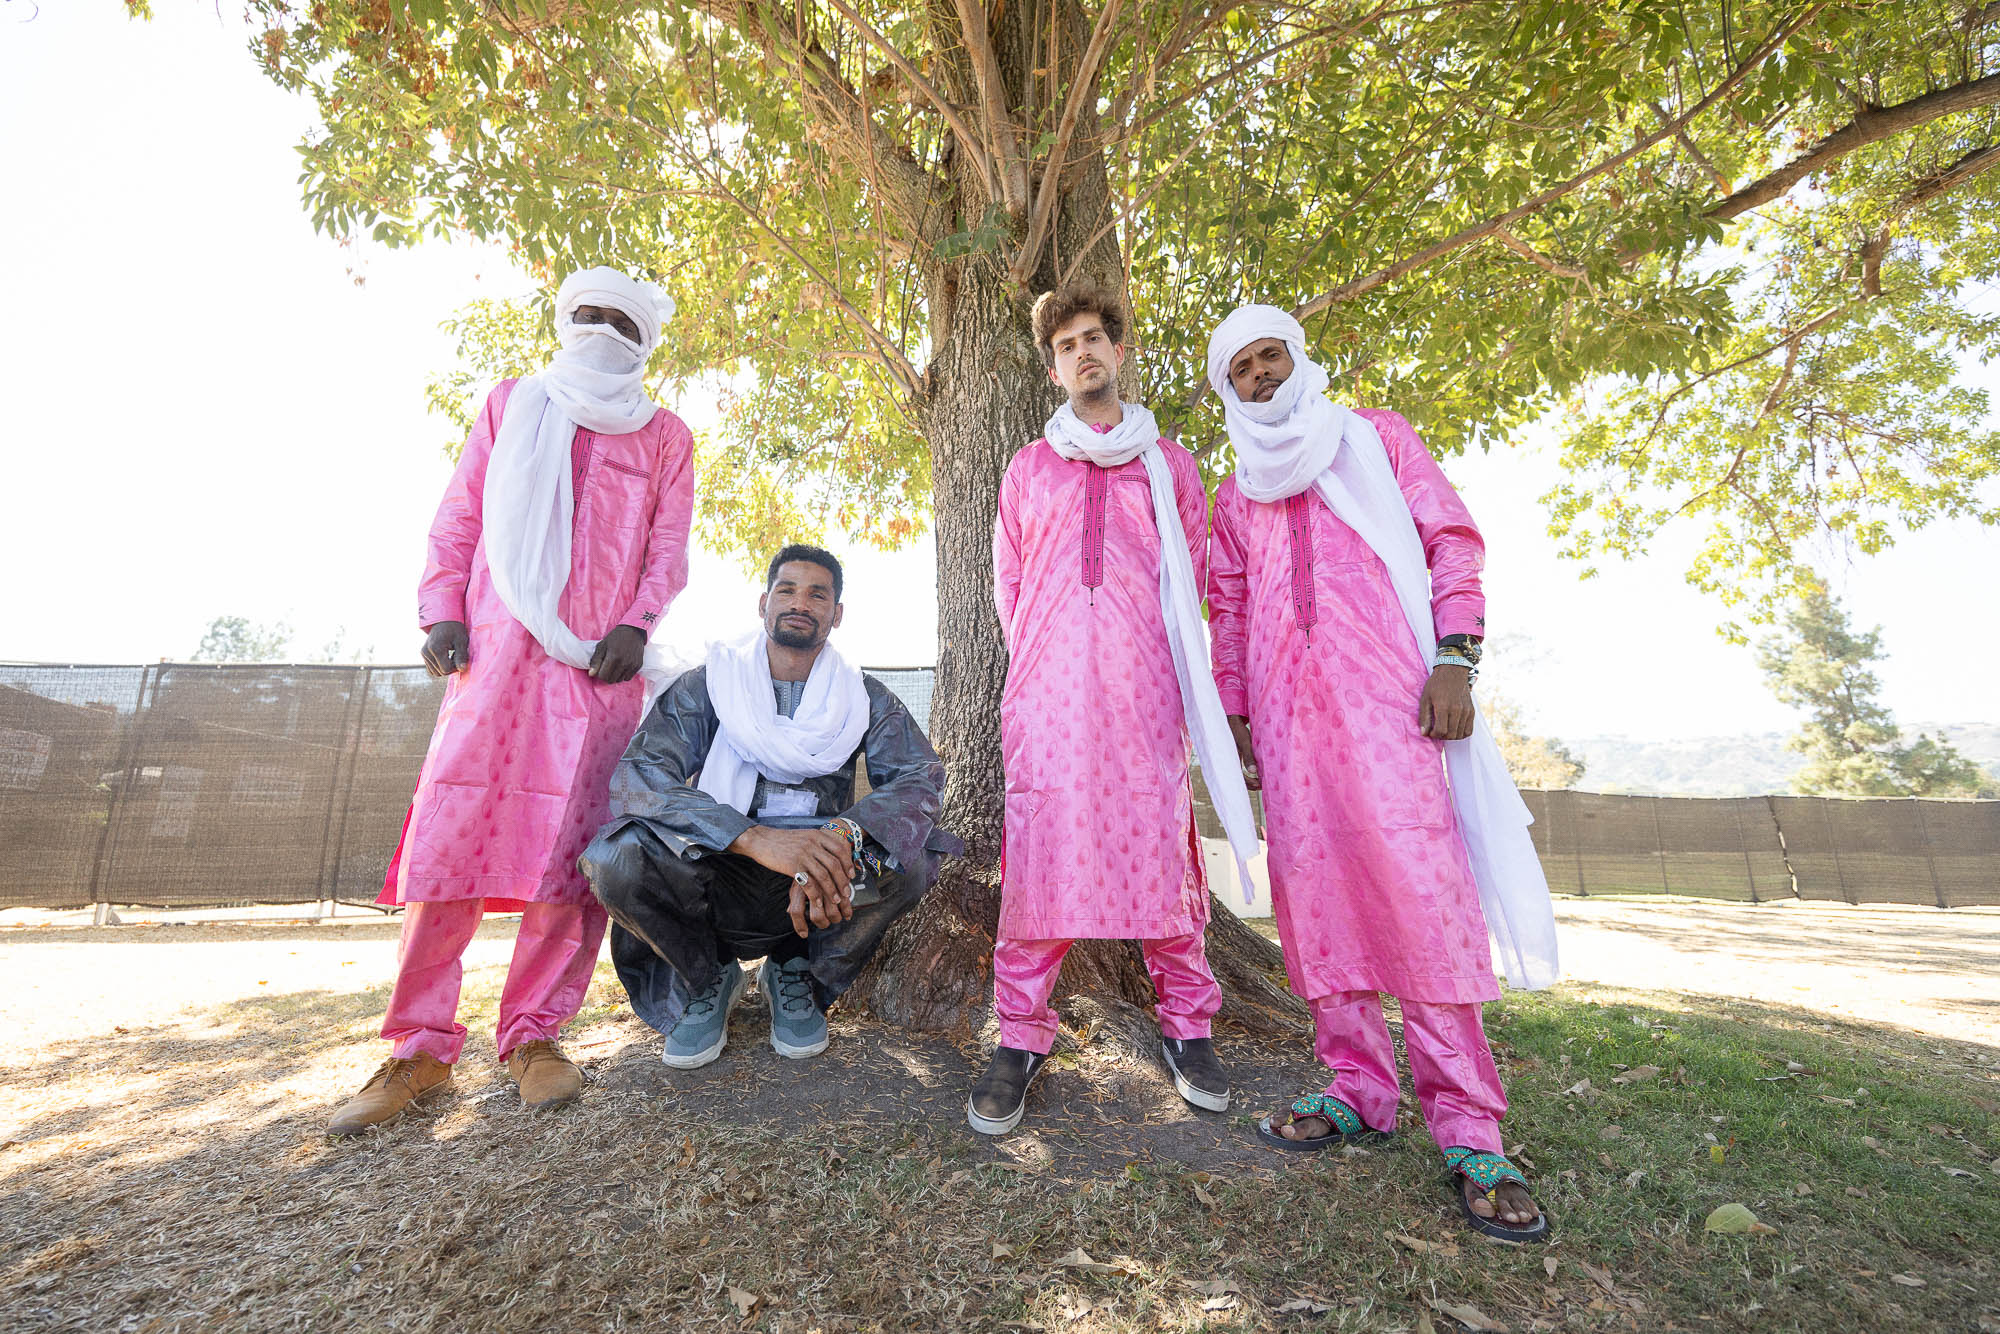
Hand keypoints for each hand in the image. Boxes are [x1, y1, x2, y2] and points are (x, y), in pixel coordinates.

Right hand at [422, 621, 469, 676]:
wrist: (444, 620)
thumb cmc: (455, 629)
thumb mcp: (461, 641)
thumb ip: (462, 656)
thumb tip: (463, 669)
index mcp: (436, 648)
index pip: (446, 670)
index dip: (456, 667)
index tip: (461, 658)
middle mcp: (426, 652)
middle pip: (440, 672)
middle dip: (451, 668)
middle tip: (458, 656)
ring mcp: (423, 654)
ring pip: (435, 672)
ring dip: (445, 668)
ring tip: (452, 656)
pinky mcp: (423, 654)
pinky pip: (432, 669)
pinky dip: (440, 667)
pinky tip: (446, 658)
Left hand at [589, 625, 646, 682]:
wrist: (633, 631)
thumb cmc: (615, 638)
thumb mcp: (602, 646)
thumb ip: (595, 661)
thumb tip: (591, 674)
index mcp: (613, 657)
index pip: (603, 676)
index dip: (599, 673)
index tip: (601, 666)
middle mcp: (624, 663)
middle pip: (611, 680)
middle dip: (606, 675)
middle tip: (607, 667)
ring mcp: (632, 665)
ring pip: (619, 680)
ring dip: (615, 676)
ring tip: (615, 666)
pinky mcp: (638, 666)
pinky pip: (628, 678)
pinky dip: (623, 675)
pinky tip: (622, 666)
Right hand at [731, 826, 854, 936]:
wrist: (761, 840)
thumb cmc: (783, 841)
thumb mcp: (804, 836)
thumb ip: (819, 843)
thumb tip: (834, 855)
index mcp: (817, 835)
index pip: (840, 849)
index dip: (848, 863)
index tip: (852, 875)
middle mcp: (812, 843)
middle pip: (835, 864)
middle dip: (843, 880)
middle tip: (847, 892)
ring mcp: (803, 854)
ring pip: (824, 875)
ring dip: (832, 890)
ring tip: (836, 900)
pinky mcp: (793, 866)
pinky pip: (809, 883)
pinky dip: (816, 894)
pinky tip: (818, 902)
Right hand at [1227, 714, 1259, 789]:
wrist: (1232, 720)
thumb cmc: (1238, 730)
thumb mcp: (1245, 742)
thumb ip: (1248, 757)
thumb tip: (1253, 771)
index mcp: (1230, 760)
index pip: (1238, 777)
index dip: (1249, 783)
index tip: (1259, 784)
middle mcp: (1230, 761)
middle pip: (1238, 778)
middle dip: (1249, 784)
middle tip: (1261, 785)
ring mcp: (1232, 759)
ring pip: (1239, 774)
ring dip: (1249, 779)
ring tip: (1259, 781)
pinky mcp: (1235, 756)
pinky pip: (1240, 768)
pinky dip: (1248, 772)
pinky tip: (1256, 772)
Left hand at [1418, 665, 1474, 740]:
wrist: (1453, 671)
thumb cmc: (1436, 684)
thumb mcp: (1425, 698)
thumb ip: (1424, 717)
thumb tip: (1424, 733)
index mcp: (1443, 706)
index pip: (1441, 731)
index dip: (1434, 735)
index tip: (1430, 731)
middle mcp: (1457, 710)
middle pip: (1451, 734)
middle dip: (1442, 736)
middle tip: (1436, 730)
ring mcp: (1466, 711)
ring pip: (1460, 734)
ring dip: (1451, 736)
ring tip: (1445, 729)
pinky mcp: (1472, 711)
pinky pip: (1469, 730)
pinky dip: (1461, 733)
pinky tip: (1454, 728)